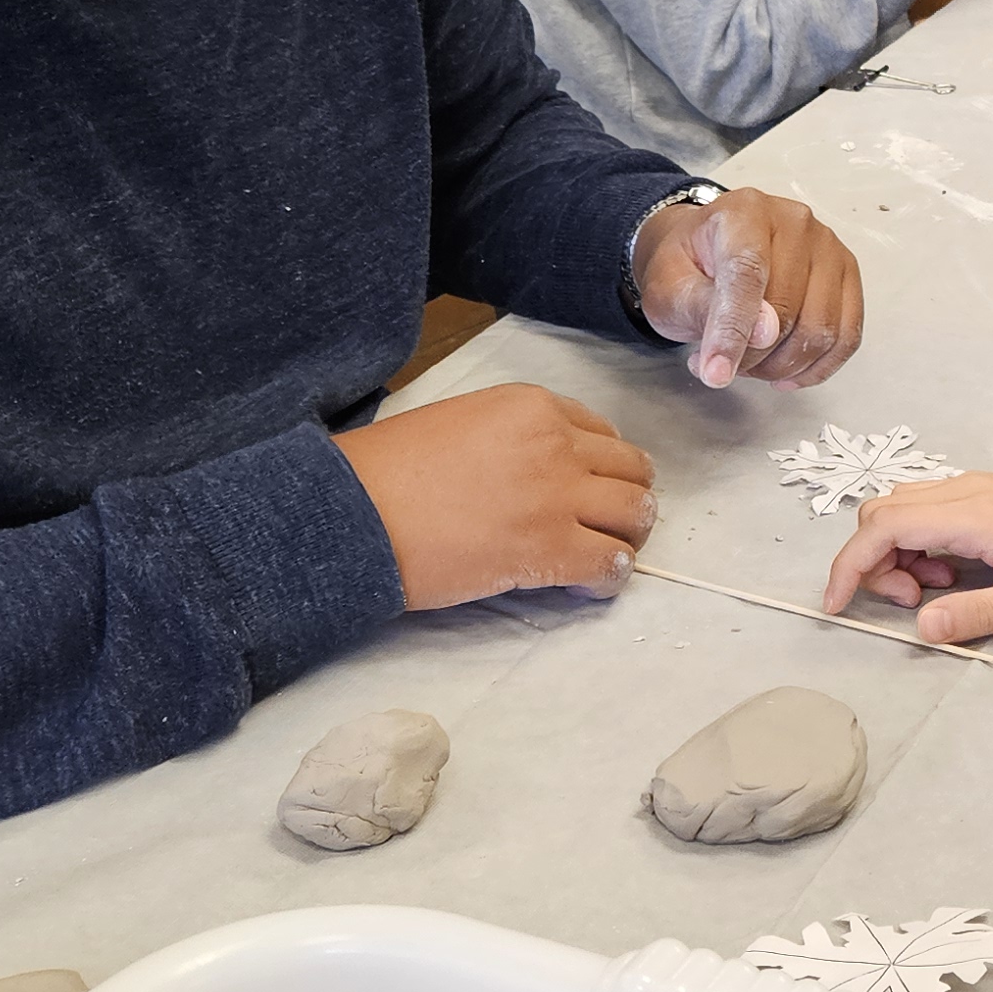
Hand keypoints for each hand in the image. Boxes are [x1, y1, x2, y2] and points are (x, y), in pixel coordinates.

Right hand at [336, 383, 655, 609]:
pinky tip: (587, 584)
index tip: (586, 489)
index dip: (599, 466)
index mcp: (532, 406)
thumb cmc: (388, 470)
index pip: (601, 433)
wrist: (357, 512)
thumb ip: (511, 438)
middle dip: (625, 498)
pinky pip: (613, 563)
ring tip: (602, 554)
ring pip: (635, 513)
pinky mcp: (551, 548)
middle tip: (605, 524)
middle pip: (631, 469)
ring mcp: (559, 496)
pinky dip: (609, 577)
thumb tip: (530, 474)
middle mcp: (557, 443)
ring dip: (626, 535)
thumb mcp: (460, 423)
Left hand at [634, 187, 864, 387]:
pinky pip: (846, 337)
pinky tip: (785, 374)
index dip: (732, 330)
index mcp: (744, 212)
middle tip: (717, 366)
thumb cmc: (689, 266)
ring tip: (747, 363)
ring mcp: (827, 247)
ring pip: (820, 330)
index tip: (716, 373)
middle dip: (750, 356)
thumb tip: (764, 333)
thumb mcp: (670, 287)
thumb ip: (705, 306)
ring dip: (781, 366)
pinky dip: (815, 368)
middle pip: (786, 309)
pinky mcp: (846, 274)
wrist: (707, 252)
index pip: (747, 274)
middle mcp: (794, 222)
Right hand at [822, 471, 992, 641]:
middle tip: (915, 602)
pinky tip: (954, 572)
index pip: (884, 526)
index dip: (848, 564)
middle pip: (881, 512)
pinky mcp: (978, 491)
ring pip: (899, 507)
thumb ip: (979, 615)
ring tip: (939, 590)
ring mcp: (968, 486)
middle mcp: (961, 490)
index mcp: (972, 515)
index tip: (836, 605)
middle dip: (874, 562)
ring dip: (897, 552)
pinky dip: (917, 542)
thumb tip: (921, 629)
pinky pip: (924, 508)